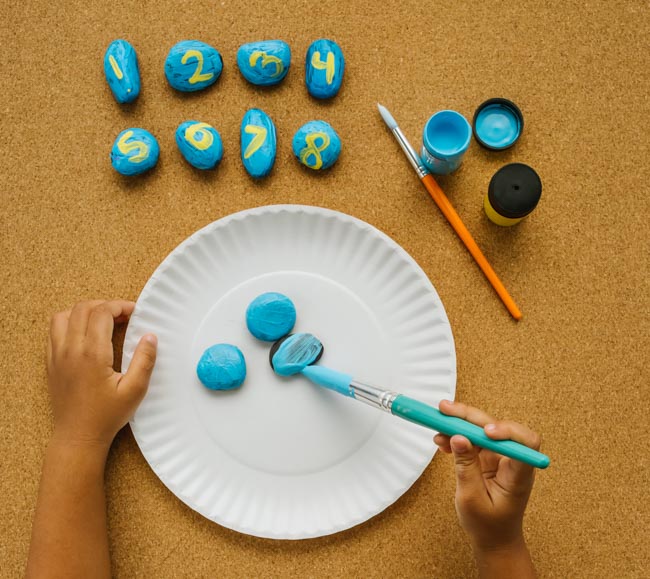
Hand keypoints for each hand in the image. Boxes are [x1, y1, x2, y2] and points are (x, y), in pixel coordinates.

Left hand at [47, 300, 156, 447]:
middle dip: (105, 305)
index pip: (102, 312)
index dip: (120, 306)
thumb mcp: (135, 390)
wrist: (78, 436)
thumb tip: (150, 337)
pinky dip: (69, 323)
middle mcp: (71, 350)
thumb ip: (145, 360)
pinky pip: (54, 331)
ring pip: (64, 316)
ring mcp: (57, 355)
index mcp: (92, 354)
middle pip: (82, 308)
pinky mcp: (51, 363)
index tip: (134, 312)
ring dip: (84, 311)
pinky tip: (85, 334)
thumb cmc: (106, 416)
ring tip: (102, 320)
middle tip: (122, 315)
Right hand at [434, 400, 540, 552]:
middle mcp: (511, 461)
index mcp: (518, 475)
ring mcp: (499, 457)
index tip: (485, 431)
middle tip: (445, 409)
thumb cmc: (488, 525)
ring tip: (437, 423)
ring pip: (481, 429)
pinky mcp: (487, 457)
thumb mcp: (471, 499)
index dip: (507, 430)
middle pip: (495, 428)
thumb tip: (459, 437)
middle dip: (470, 417)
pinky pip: (472, 439)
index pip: (525, 442)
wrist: (492, 538)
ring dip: (459, 424)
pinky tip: (441, 439)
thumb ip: (466, 467)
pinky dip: (456, 436)